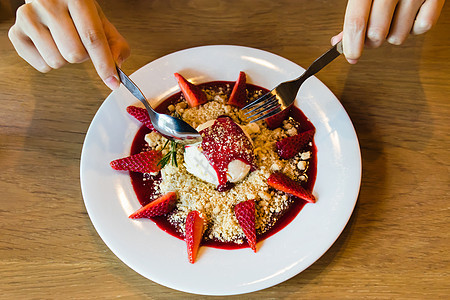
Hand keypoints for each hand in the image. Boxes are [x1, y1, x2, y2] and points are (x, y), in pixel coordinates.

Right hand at [8, 0, 129, 89]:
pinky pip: (42, 66)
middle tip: (79, 42)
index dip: (104, 64)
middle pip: (74, 54)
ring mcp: (28, 16)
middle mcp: (48, 3)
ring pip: (57, 62)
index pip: (92, 38)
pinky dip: (50, 63)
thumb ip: (115, 44)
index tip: (113, 82)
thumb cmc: (76, 12)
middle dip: (83, 56)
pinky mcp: (15, 32)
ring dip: (66, 59)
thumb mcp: (100, 21)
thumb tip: (116, 67)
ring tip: (63, 41)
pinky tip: (49, 45)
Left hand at [332, 0, 444, 63]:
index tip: (351, 56)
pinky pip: (422, 28)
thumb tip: (340, 41)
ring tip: (392, 19)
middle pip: (376, 34)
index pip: (357, 22)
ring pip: (398, 36)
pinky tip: (408, 16)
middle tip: (370, 35)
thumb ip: (354, 14)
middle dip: (371, 41)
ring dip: (392, 35)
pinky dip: (414, 28)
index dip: (352, 44)